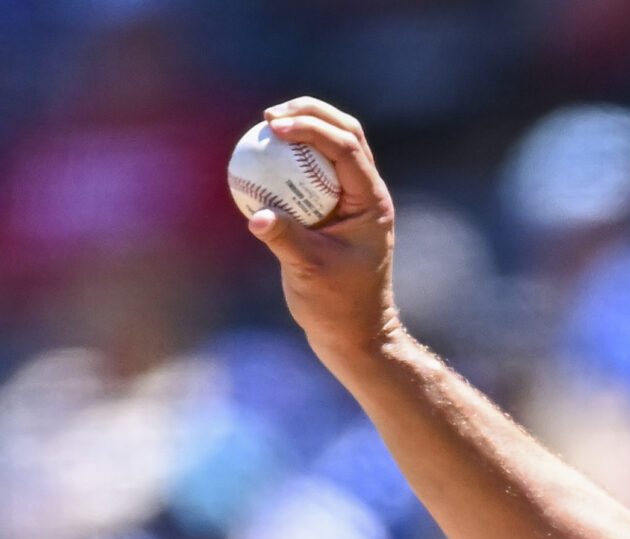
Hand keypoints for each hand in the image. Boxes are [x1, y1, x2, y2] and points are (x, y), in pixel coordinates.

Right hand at [241, 98, 400, 366]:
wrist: (356, 332)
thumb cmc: (338, 307)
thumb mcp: (309, 273)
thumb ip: (285, 240)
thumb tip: (256, 217)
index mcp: (371, 203)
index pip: (346, 147)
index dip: (311, 128)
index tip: (273, 126)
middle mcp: (367, 194)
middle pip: (346, 132)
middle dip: (310, 113)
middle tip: (269, 115)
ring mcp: (353, 200)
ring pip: (333, 146)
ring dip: (304, 127)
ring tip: (266, 124)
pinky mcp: (336, 208)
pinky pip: (314, 169)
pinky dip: (291, 156)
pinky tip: (260, 154)